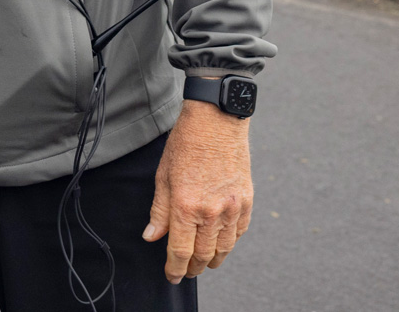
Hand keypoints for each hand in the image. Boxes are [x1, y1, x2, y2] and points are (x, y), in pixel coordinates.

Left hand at [143, 96, 252, 281]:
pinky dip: (230, 243)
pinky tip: (222, 244)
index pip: (179, 251)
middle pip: (203, 255)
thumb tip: (151, 236)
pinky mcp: (247, 201)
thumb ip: (159, 211)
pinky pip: (240, 232)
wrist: (216, 121)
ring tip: (204, 264)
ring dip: (213, 261)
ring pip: (224, 248)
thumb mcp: (163, 176)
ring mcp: (232, 208)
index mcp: (185, 206)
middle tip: (186, 272)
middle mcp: (211, 212)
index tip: (171, 275)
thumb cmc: (186, 143)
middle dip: (193, 268)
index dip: (174, 268)